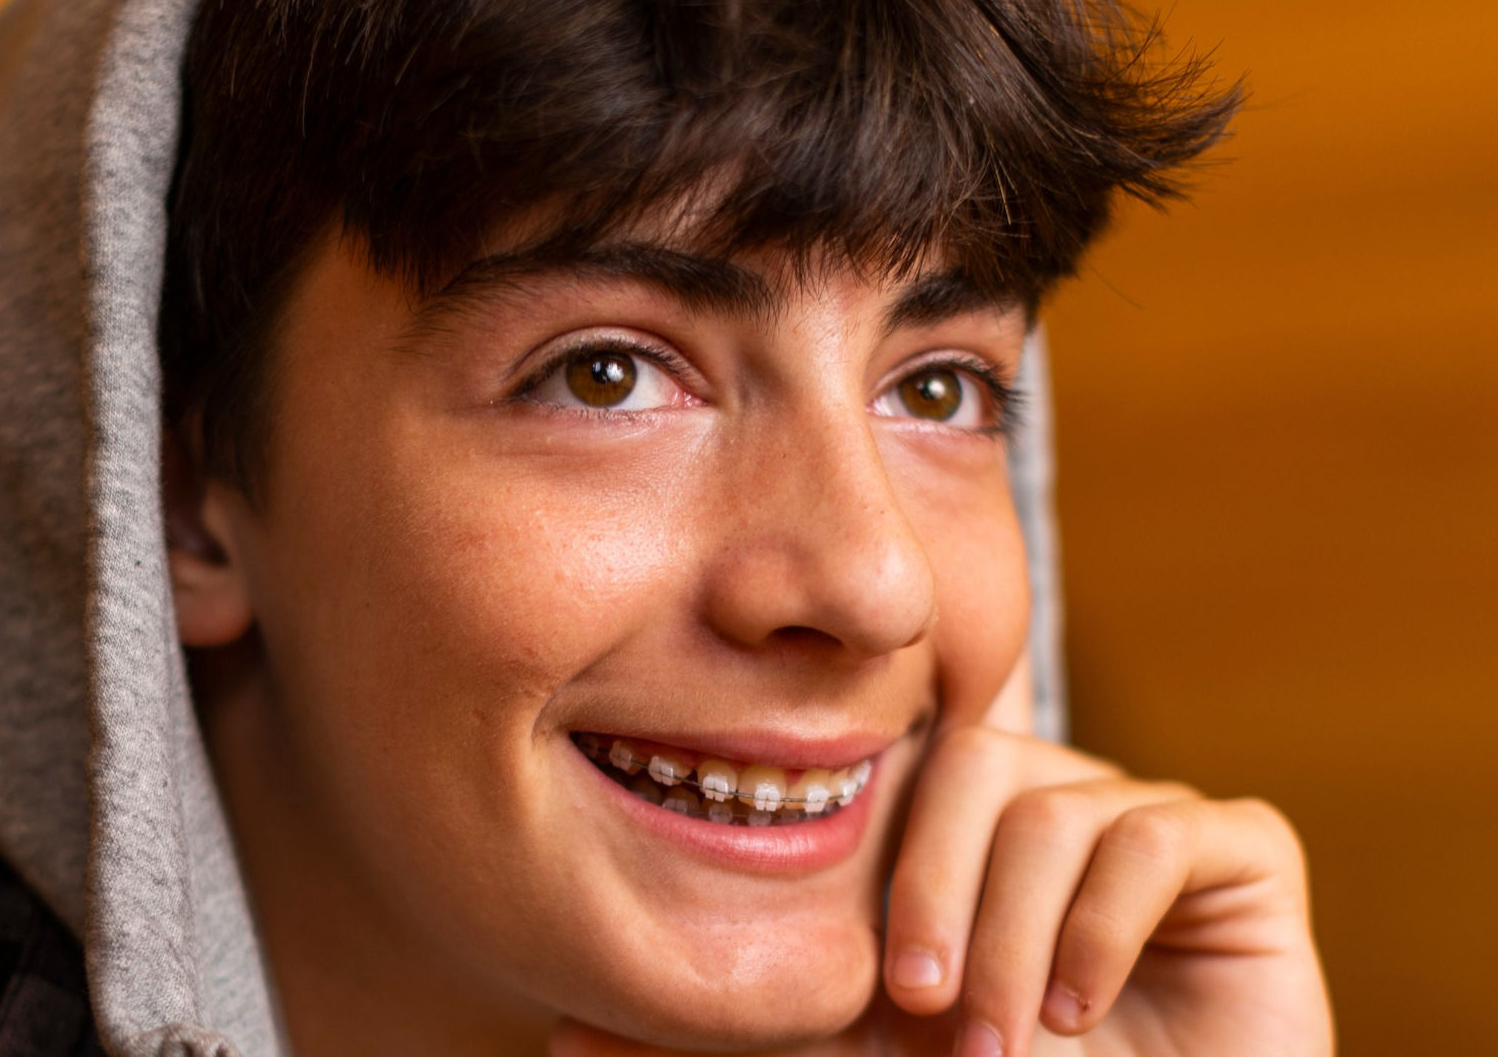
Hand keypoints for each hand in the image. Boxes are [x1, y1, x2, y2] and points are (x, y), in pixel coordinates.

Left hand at [550, 728, 1331, 1055]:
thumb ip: (735, 1035)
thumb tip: (560, 1035)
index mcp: (954, 832)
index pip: (894, 778)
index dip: (870, 862)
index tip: (861, 985)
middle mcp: (1042, 804)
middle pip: (972, 768)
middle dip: (936, 893)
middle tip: (921, 1008)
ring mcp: (1138, 819)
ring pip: (1060, 802)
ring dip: (1016, 930)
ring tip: (1005, 1038)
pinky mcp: (1237, 848)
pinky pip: (1164, 829)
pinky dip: (1108, 924)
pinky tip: (1082, 1008)